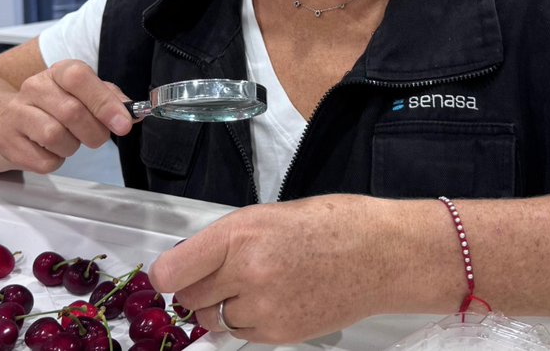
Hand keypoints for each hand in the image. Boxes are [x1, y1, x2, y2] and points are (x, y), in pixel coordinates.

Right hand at [0, 60, 132, 173]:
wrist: (4, 119)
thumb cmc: (53, 107)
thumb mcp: (82, 95)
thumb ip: (110, 99)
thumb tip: (133, 114)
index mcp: (57, 72)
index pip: (79, 78)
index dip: (104, 102)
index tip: (123, 124)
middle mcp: (33, 87)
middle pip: (71, 112)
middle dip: (94, 132)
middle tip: (97, 137)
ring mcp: (16, 113)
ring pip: (55, 136)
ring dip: (71, 147)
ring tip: (68, 141)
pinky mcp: (6, 140)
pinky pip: (43, 161)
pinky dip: (55, 161)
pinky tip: (49, 151)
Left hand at [149, 195, 394, 343]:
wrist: (382, 254)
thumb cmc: (331, 225)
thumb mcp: (268, 216)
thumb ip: (226, 241)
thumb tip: (189, 265)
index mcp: (240, 234)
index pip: (173, 271)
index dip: (167, 275)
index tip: (171, 275)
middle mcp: (247, 272)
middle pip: (190, 298)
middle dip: (198, 289)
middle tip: (221, 275)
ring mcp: (264, 308)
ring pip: (214, 320)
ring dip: (223, 307)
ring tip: (256, 286)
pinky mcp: (279, 334)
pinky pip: (242, 334)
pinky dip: (248, 322)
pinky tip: (274, 300)